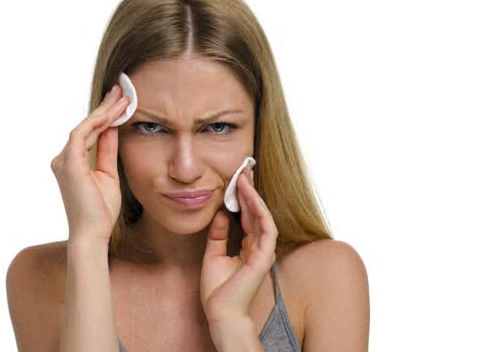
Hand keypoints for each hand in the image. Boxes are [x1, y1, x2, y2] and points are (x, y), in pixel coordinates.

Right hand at [50, 84, 129, 241]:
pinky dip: (98, 123)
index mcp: (72, 162)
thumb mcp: (109, 174)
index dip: (105, 115)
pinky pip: (82, 134)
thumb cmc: (100, 209)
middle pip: (86, 125)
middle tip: (122, 91)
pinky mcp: (69, 164)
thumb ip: (108, 150)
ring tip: (124, 99)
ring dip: (105, 111)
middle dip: (106, 107)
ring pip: (85, 126)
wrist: (93, 233)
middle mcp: (63, 158)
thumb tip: (114, 128)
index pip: (89, 132)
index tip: (121, 102)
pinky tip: (113, 114)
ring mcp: (63, 160)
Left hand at [200, 165, 277, 321]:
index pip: (248, 215)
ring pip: (262, 215)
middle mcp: (258, 246)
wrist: (220, 312)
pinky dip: (259, 209)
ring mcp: (264, 250)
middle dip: (250, 190)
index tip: (236, 178)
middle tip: (243, 169)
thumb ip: (218, 234)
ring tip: (244, 177)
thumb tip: (220, 212)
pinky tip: (250, 195)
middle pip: (256, 211)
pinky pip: (266, 227)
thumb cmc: (217, 289)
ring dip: (254, 195)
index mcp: (248, 246)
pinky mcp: (265, 256)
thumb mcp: (213, 254)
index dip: (243, 196)